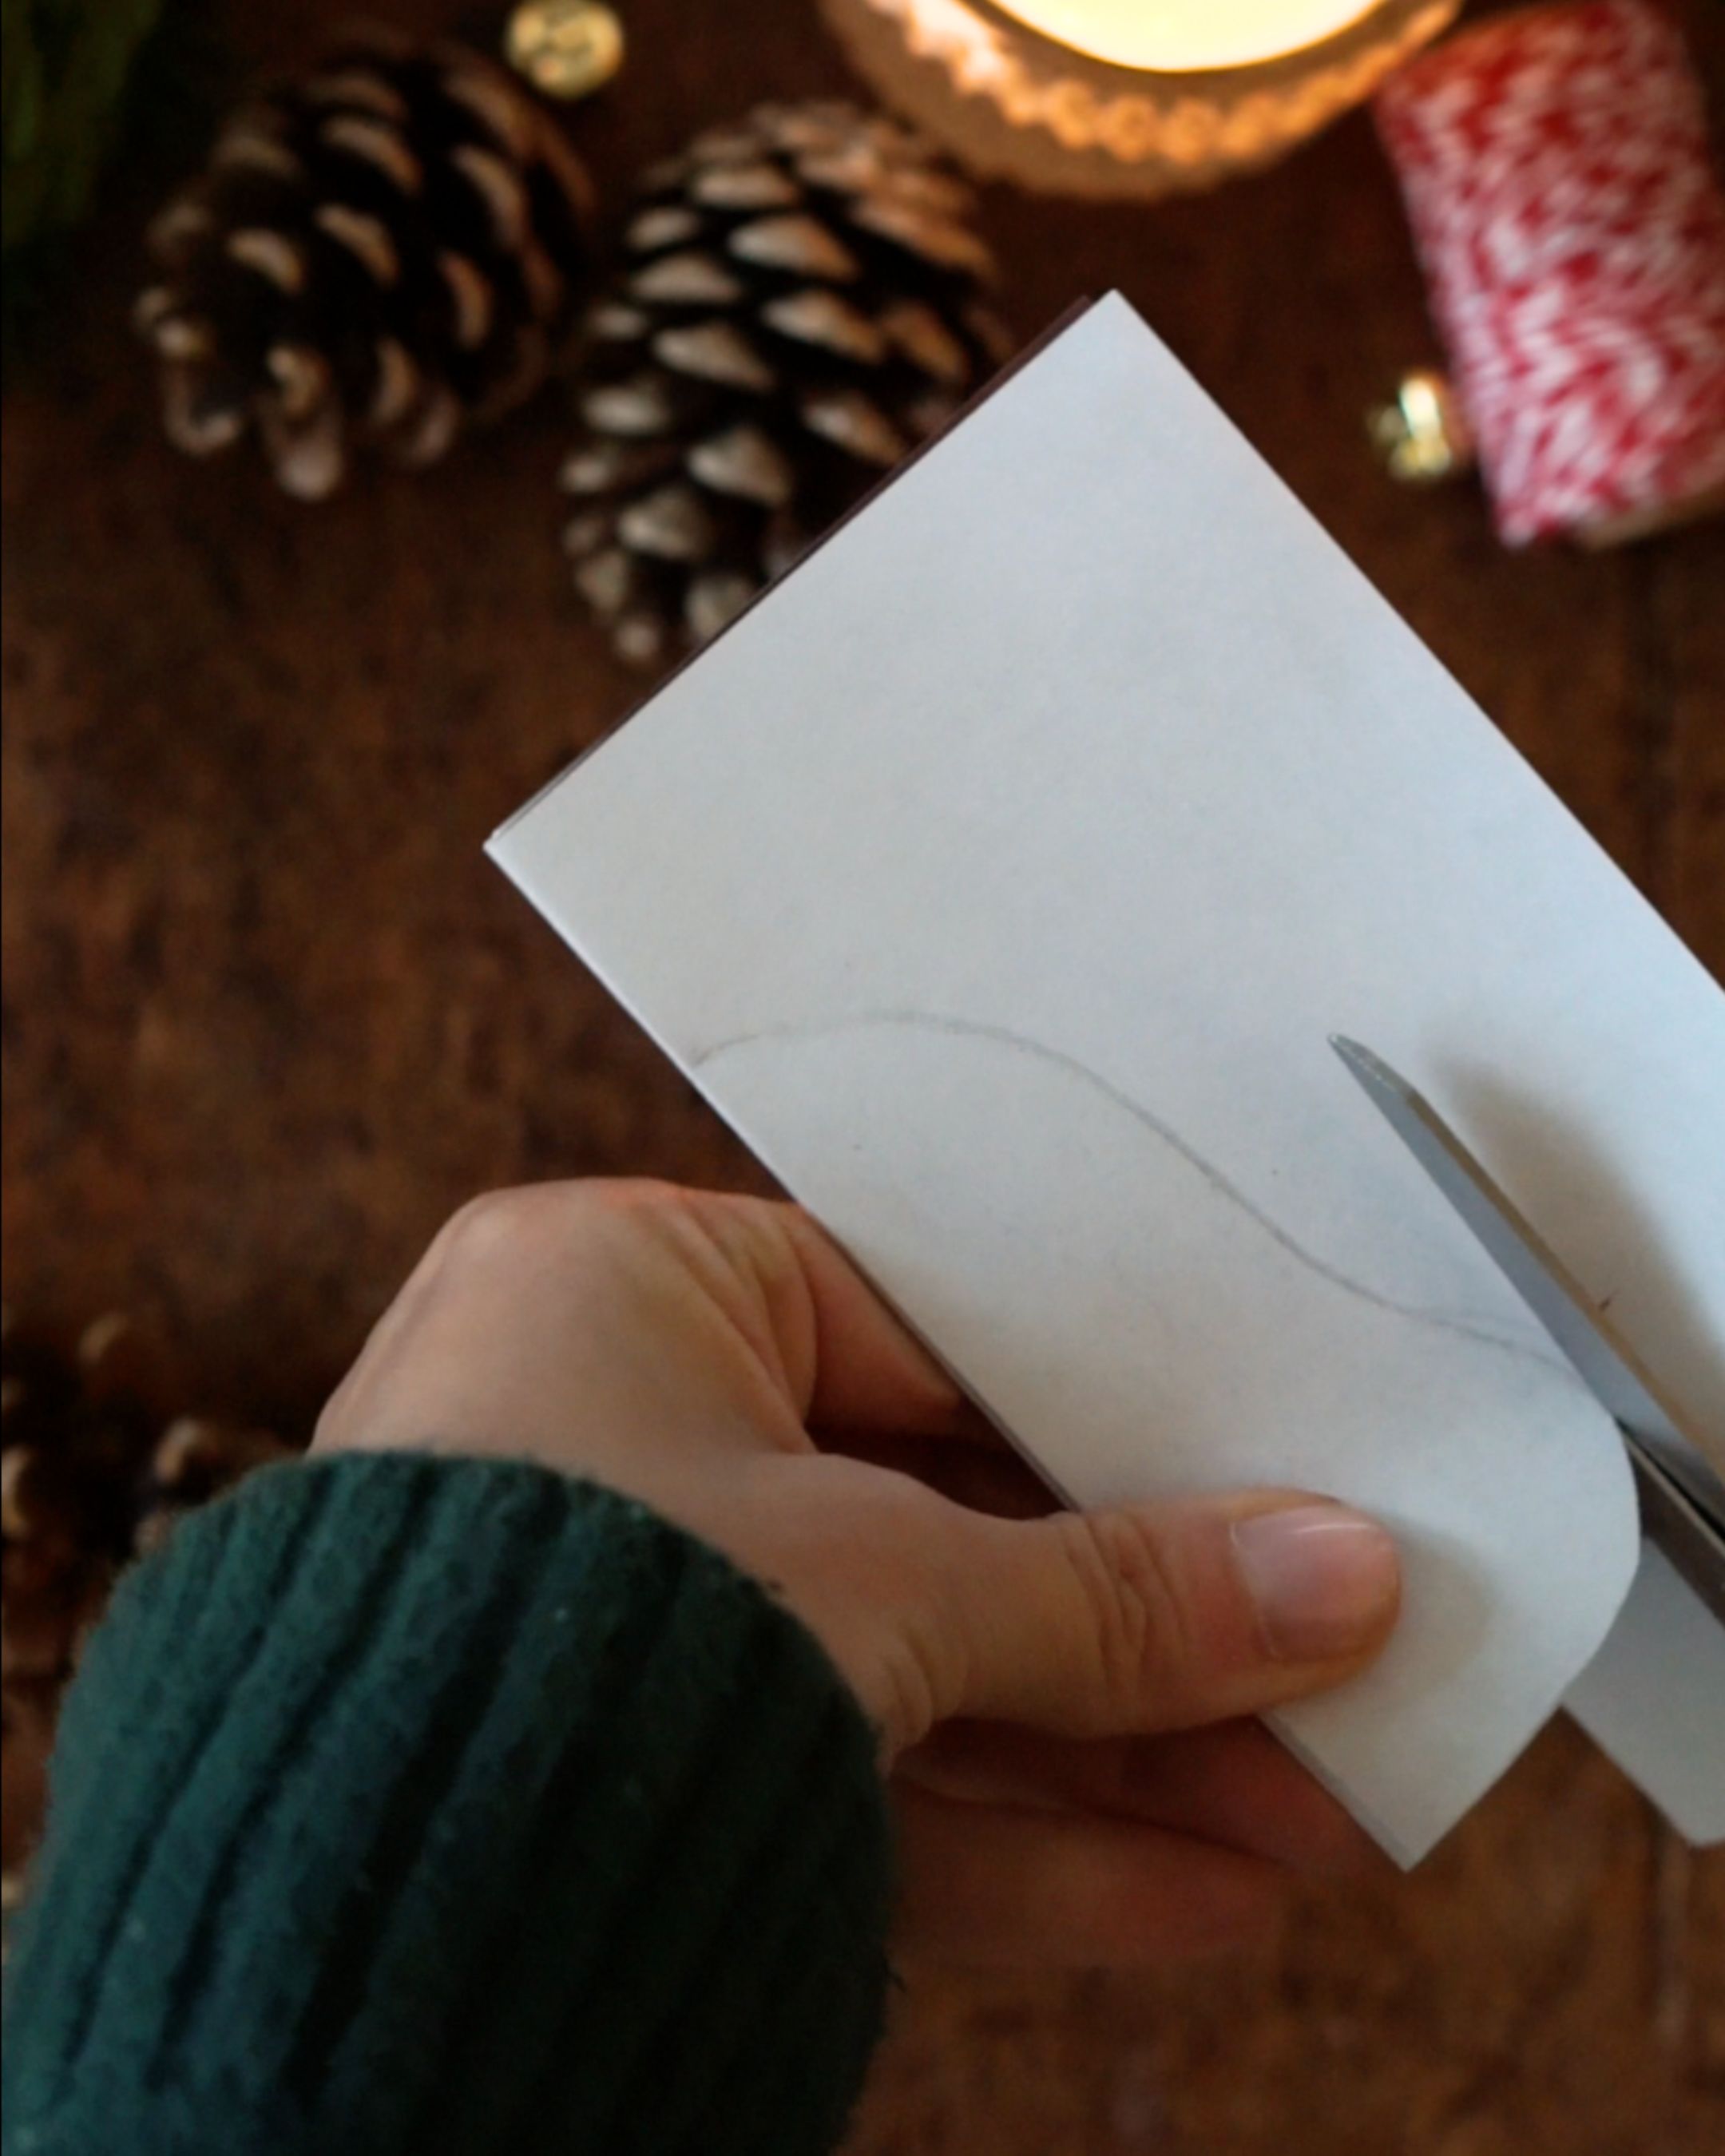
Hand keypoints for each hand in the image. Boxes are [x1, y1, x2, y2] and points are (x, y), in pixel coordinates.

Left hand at [315, 1180, 1400, 1964]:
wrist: (345, 1910)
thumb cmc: (573, 1632)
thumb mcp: (891, 1584)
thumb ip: (1115, 1592)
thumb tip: (1335, 1580)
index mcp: (625, 1286)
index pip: (928, 1339)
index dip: (1112, 1426)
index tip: (1262, 1493)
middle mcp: (609, 1430)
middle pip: (941, 1524)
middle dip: (1144, 1637)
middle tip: (1324, 1687)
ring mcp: (620, 1610)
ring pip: (916, 1674)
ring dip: (1114, 1762)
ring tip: (1303, 1818)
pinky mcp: (627, 1770)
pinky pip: (852, 1781)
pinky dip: (1017, 1845)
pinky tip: (1189, 1892)